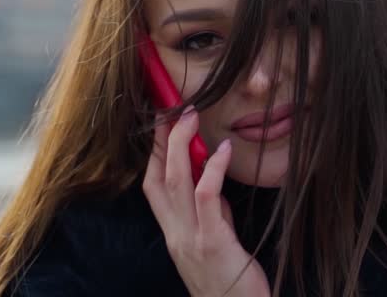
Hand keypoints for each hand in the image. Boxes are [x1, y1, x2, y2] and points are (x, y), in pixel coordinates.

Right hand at [143, 107, 270, 296]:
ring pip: (176, 183)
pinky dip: (213, 170)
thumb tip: (211, 179)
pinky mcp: (213, 244)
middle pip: (159, 178)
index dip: (154, 152)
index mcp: (174, 234)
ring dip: (182, 145)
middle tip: (173, 107)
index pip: (153, 186)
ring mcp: (191, 240)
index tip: (162, 121)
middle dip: (164, 139)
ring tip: (191, 115)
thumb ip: (211, 213)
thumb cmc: (232, 283)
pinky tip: (223, 150)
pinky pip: (207, 198)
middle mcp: (176, 235)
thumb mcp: (216, 241)